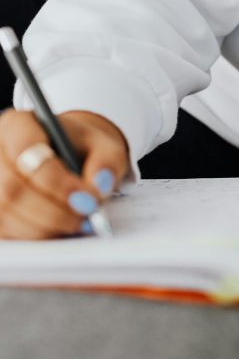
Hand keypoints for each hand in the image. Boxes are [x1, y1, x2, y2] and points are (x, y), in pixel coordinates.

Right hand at [0, 109, 128, 238]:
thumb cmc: (83, 148)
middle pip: (12, 187)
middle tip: (85, 216)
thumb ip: (107, 161)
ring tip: (77, 222)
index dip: (56, 181)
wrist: (70, 155)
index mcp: (18, 124)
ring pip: (6, 211)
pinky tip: (59, 228)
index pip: (27, 151)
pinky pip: (5, 229)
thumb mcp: (105, 145)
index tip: (87, 199)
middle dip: (53, 210)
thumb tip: (99, 184)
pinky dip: (35, 234)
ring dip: (45, 225)